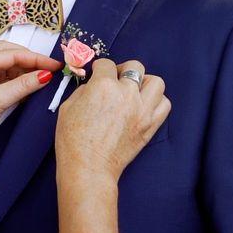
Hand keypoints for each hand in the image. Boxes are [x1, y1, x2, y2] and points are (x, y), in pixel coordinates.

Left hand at [0, 41, 61, 186]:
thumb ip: (23, 85)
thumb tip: (45, 74)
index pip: (12, 54)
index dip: (36, 58)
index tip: (54, 65)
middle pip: (11, 55)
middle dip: (31, 60)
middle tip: (50, 68)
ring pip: (10, 69)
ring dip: (27, 72)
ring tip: (44, 79)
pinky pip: (8, 82)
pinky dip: (21, 84)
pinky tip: (32, 90)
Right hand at [55, 58, 170, 182]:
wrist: (88, 167)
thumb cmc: (73, 140)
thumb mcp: (67, 107)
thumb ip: (84, 90)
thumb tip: (93, 85)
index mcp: (102, 86)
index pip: (107, 64)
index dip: (100, 68)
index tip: (98, 73)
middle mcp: (126, 93)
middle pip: (135, 67)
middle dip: (123, 70)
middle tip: (116, 79)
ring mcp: (142, 109)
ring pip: (156, 82)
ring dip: (145, 82)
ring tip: (134, 91)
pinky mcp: (150, 125)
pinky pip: (165, 104)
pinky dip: (157, 101)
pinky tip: (144, 106)